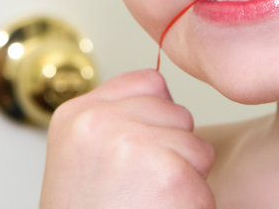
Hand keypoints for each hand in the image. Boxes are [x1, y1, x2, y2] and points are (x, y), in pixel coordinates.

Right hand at [39, 69, 215, 208]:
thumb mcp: (82, 157)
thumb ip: (115, 119)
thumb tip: (162, 92)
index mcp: (75, 116)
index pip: (149, 82)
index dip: (154, 120)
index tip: (132, 159)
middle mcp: (99, 123)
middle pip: (177, 112)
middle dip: (170, 150)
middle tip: (136, 190)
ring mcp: (132, 145)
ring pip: (196, 144)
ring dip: (183, 178)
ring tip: (146, 204)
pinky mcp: (168, 174)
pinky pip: (203, 177)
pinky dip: (191, 204)